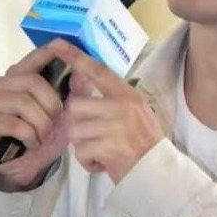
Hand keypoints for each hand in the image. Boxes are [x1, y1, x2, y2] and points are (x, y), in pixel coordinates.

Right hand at [0, 45, 69, 190]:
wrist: (29, 164)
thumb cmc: (46, 133)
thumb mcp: (67, 113)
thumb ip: (74, 91)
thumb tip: (84, 70)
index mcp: (20, 76)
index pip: (32, 59)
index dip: (45, 52)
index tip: (58, 45)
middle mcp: (1, 83)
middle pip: (30, 81)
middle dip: (50, 103)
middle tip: (55, 120)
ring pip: (22, 103)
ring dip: (41, 123)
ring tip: (44, 135)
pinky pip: (13, 123)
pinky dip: (29, 136)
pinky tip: (32, 143)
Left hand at [49, 39, 163, 183]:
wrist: (158, 172)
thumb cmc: (144, 143)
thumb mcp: (134, 114)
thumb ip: (110, 101)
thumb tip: (78, 89)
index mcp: (127, 95)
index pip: (98, 71)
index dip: (76, 57)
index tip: (58, 44)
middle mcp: (122, 106)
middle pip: (76, 106)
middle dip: (77, 123)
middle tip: (92, 135)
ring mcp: (115, 126)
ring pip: (74, 131)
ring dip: (83, 145)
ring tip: (100, 150)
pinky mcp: (108, 147)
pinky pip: (81, 152)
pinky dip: (88, 162)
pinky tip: (102, 162)